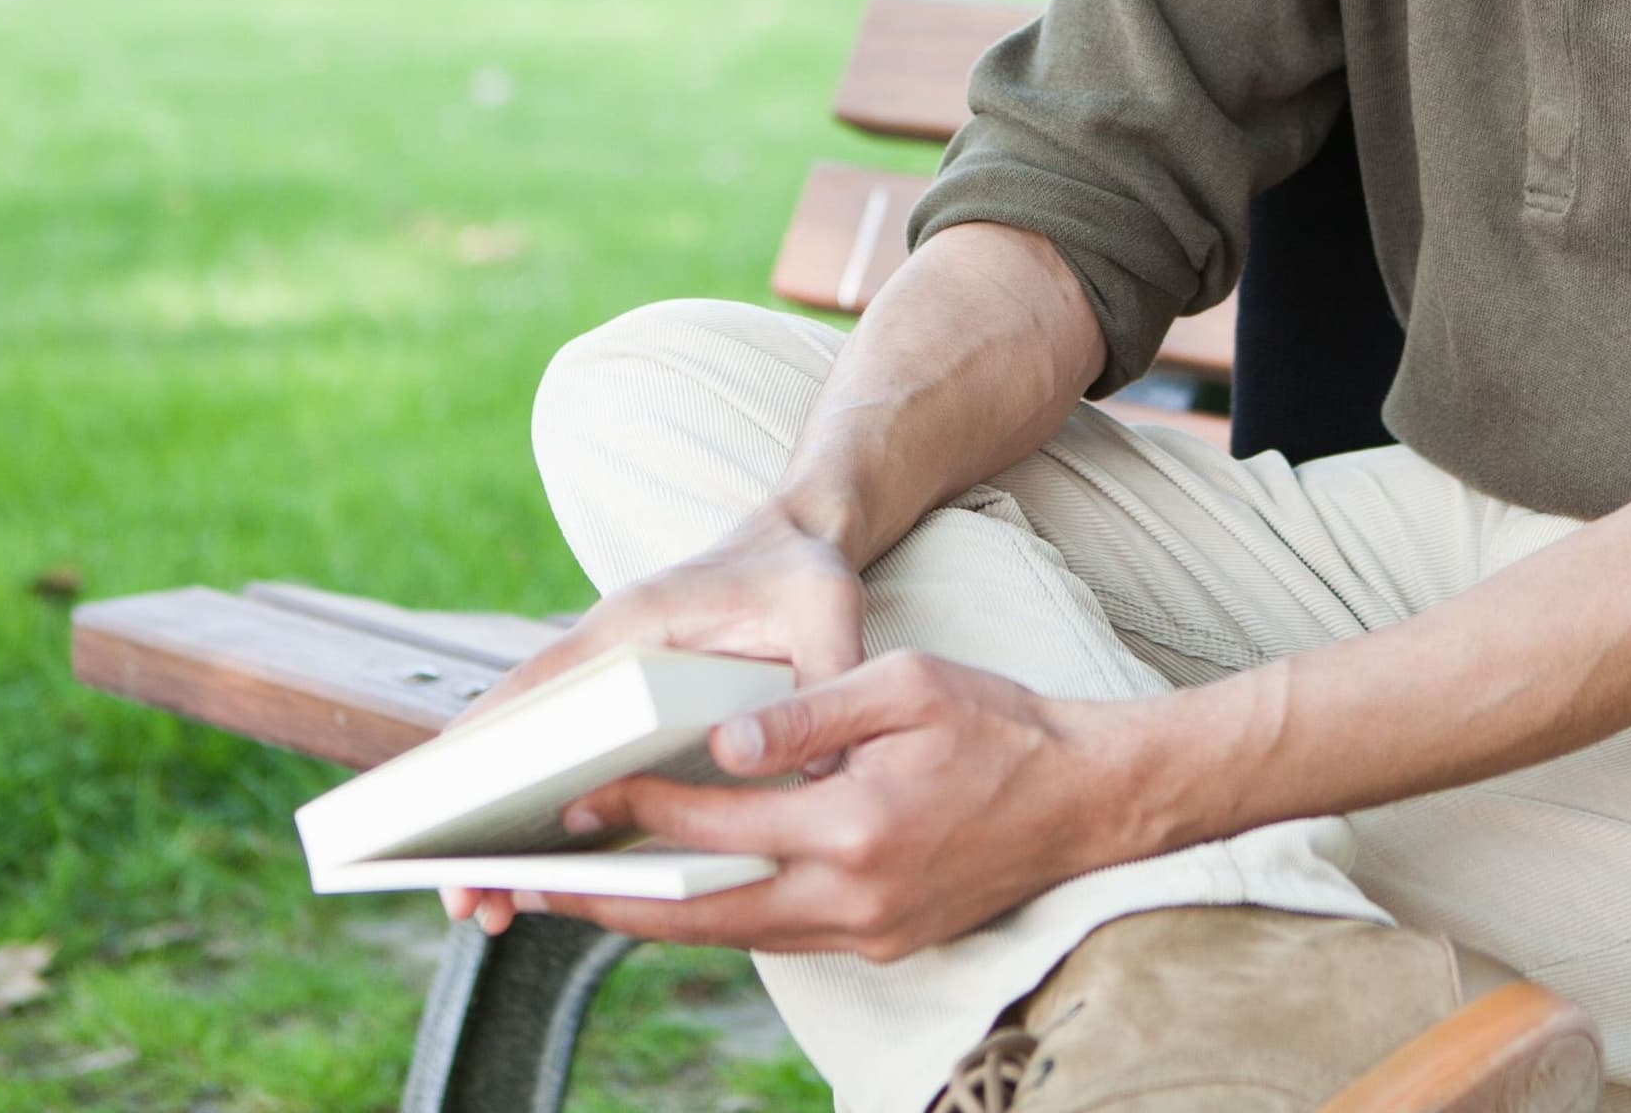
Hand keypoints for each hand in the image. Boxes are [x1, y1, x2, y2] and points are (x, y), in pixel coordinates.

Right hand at [443, 501, 866, 933]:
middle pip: (516, 733)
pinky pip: (573, 762)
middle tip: (462, 902)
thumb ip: (823, 682)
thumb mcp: (825, 614)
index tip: (438, 803)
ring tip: (490, 913)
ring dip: (508, 828)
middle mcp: (603, 652)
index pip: (538, 683)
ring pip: (537, 755)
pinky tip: (548, 878)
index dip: (486, 742)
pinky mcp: (629, 708)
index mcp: (632, 623)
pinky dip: (550, 816)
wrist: (800, 538)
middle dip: (476, 814)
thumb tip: (821, 776)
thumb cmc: (804, 573)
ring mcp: (609, 682)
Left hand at [503, 650, 1160, 961]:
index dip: (638, 812)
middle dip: (615, 902)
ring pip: (739, 937)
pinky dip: (726, 918)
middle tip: (539, 887)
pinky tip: (691, 890)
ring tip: (592, 894)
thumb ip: (809, 715)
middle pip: (705, 913)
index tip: (576, 799)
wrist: (1091, 797)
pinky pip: (782, 936)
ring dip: (663, 919)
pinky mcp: (885, 943)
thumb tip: (722, 742)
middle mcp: (854, 898)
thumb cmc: (1000, 724)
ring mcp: (870, 932)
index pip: (716, 826)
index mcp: (854, 826)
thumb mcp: (905, 686)